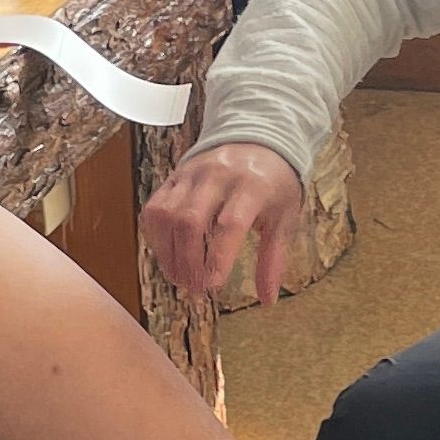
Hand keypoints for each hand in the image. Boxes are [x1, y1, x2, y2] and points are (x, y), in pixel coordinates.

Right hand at [141, 141, 307, 304]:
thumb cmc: (274, 184)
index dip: (218, 257)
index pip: (230, 223)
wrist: (258, 140)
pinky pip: (155, 207)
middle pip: (190, 221)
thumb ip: (273, 259)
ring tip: (179, 276)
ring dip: (168, 253)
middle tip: (195, 287)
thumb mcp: (284, 219)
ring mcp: (192, 174)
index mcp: (252, 186)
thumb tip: (268, 299)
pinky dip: (156, 236)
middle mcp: (218, 176)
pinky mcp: (175, 176)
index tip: (213, 284)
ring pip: (167, 215)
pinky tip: (167, 254)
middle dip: (189, 261)